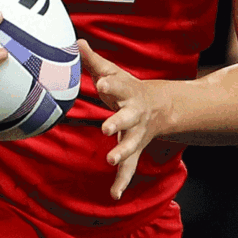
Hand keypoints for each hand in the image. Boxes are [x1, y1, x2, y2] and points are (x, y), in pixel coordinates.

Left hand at [79, 39, 174, 200]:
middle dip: (117, 122)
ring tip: (110, 160)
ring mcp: (136, 133)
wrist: (162, 107)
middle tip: (106, 128)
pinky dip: (122, 181)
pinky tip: (114, 195)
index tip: (102, 83)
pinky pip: (130, 167)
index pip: (119, 86)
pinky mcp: (134, 149)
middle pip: (126, 118)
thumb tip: (76, 42)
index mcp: (128, 92)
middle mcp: (134, 114)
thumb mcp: (114, 73)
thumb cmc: (128, 88)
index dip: (111, 84)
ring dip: (121, 152)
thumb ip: (94, 61)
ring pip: (131, 144)